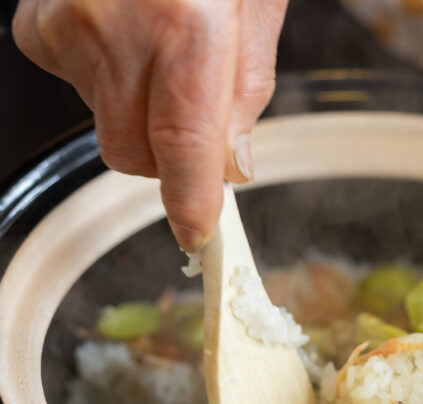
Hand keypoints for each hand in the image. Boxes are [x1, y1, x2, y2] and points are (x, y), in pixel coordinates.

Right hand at [13, 0, 288, 249]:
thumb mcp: (258, 11)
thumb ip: (245, 94)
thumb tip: (230, 166)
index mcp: (187, 28)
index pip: (183, 147)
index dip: (191, 201)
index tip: (198, 234)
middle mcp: (116, 30)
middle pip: (135, 155)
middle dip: (170, 161)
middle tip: (195, 122)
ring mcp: (67, 26)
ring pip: (105, 127)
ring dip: (139, 115)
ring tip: (162, 52)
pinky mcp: (36, 26)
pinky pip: (75, 90)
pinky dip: (105, 81)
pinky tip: (125, 37)